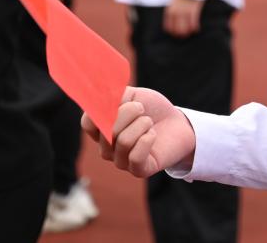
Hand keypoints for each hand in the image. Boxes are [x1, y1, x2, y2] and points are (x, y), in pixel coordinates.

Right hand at [82, 86, 196, 177]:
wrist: (178, 123)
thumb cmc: (152, 109)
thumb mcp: (132, 95)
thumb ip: (114, 95)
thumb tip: (100, 98)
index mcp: (102, 129)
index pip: (88, 123)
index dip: (101, 110)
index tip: (119, 100)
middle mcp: (107, 148)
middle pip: (106, 131)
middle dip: (127, 113)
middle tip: (141, 108)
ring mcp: (121, 161)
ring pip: (123, 141)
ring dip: (141, 125)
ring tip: (149, 122)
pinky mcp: (138, 170)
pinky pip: (135, 157)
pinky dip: (147, 140)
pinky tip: (152, 135)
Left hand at [163, 0, 202, 37]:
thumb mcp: (174, 1)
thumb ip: (173, 11)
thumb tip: (174, 21)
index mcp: (169, 11)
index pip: (169, 27)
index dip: (173, 33)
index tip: (176, 34)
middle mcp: (176, 13)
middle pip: (177, 30)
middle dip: (181, 35)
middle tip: (185, 36)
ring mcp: (185, 12)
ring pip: (186, 29)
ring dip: (188, 33)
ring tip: (191, 33)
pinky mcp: (193, 10)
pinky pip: (194, 23)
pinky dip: (195, 28)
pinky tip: (197, 29)